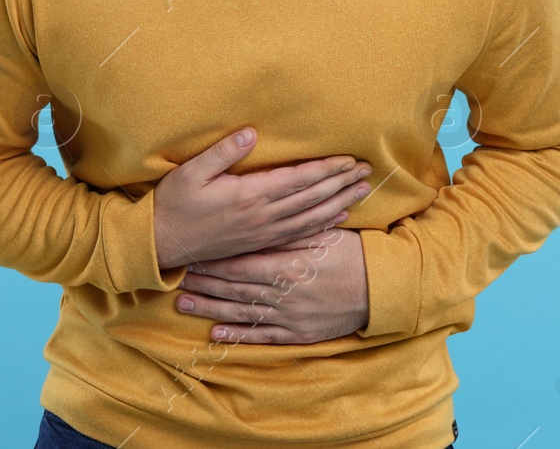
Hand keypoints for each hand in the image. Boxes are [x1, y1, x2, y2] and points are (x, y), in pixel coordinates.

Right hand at [152, 127, 371, 268]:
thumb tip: (251, 133)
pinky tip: (337, 220)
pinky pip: (298, 235)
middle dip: (341, 184)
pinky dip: (321, 226)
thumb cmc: (174, 203)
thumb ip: (223, 152)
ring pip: (310, 218)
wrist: (162, 243)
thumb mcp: (191, 171)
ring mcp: (262, 233)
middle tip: (368, 172)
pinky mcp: (258, 243)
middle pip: (311, 198)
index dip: (326, 169)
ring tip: (361, 193)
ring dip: (339, 204)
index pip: (298, 180)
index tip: (349, 159)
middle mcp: (262, 216)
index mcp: (249, 195)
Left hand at [175, 226, 369, 343]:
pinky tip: (216, 333)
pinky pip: (262, 336)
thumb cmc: (351, 255)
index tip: (192, 256)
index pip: (240, 264)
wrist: (381, 290)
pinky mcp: (298, 334)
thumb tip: (258, 223)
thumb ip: (287, 233)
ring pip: (242, 313)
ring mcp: (289, 317)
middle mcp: (283, 294)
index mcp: (287, 266)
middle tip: (178, 280)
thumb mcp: (320, 237)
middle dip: (204, 284)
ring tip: (185, 304)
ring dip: (211, 309)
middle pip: (234, 289)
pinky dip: (238, 335)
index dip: (213, 262)